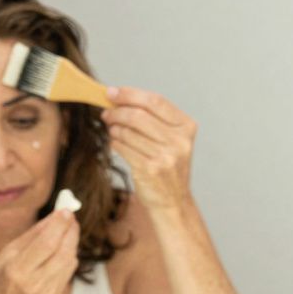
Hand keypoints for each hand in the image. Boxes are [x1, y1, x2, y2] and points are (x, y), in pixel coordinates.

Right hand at [0, 210, 79, 293]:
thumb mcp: (7, 253)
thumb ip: (33, 235)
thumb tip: (55, 216)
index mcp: (16, 271)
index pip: (46, 244)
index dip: (59, 225)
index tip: (66, 211)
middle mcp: (34, 284)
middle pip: (63, 252)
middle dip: (70, 231)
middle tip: (71, 218)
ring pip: (69, 261)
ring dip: (71, 243)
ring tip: (66, 231)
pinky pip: (67, 272)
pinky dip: (68, 257)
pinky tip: (61, 251)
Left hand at [102, 87, 197, 210]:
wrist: (173, 201)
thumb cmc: (167, 166)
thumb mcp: (172, 139)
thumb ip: (153, 117)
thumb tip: (118, 96)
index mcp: (186, 127)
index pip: (155, 101)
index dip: (129, 94)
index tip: (112, 92)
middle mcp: (179, 141)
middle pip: (138, 115)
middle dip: (117, 111)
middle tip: (106, 112)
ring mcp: (165, 156)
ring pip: (128, 131)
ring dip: (114, 128)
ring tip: (113, 130)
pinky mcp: (150, 169)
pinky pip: (122, 147)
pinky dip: (115, 143)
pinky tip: (117, 144)